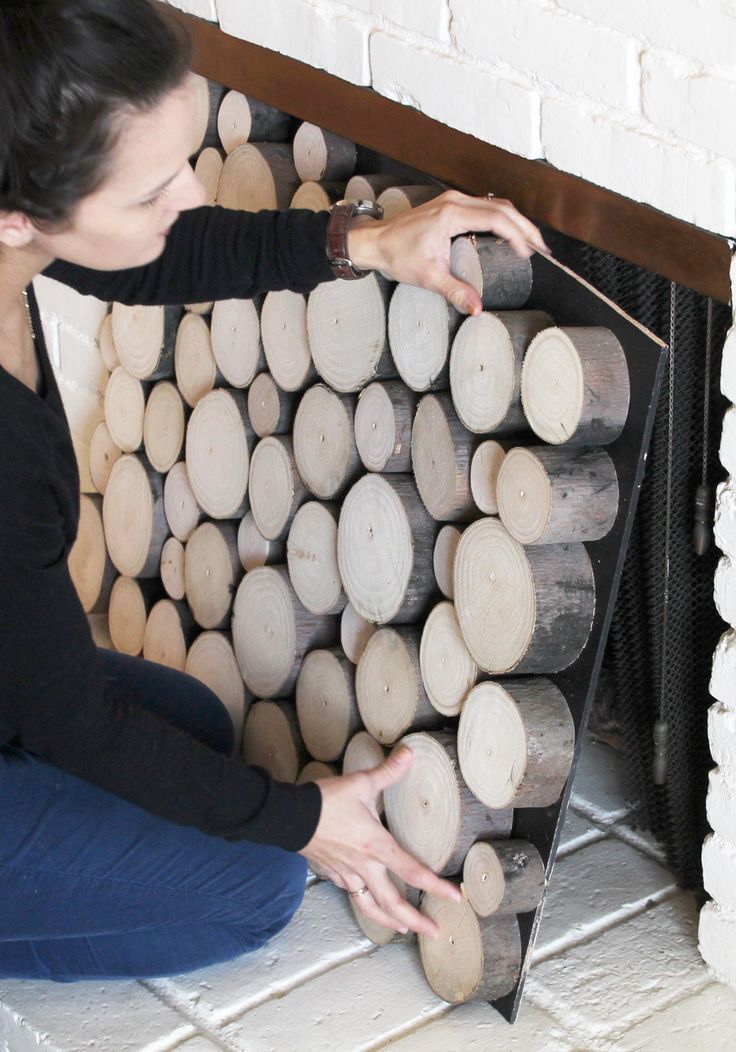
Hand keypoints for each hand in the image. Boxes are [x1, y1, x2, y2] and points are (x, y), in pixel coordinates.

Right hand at [300, 746, 461, 937]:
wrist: (288, 817)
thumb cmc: (326, 801)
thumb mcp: (360, 783)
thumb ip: (388, 772)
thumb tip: (409, 754)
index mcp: (376, 846)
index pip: (413, 872)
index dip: (436, 887)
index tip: (455, 898)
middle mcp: (364, 867)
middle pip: (393, 903)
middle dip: (416, 920)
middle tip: (434, 932)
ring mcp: (347, 874)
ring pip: (371, 906)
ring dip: (390, 921)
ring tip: (405, 929)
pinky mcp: (332, 874)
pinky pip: (353, 894)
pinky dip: (365, 903)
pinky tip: (369, 902)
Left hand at [347, 189, 550, 315]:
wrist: (375, 242)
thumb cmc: (397, 255)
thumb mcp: (428, 277)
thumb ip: (455, 291)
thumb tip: (477, 308)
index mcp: (452, 215)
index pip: (497, 219)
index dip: (517, 235)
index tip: (528, 254)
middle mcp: (455, 202)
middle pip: (503, 208)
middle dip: (525, 227)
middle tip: (542, 248)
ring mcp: (453, 200)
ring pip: (496, 204)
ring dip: (515, 221)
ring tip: (530, 242)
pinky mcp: (451, 204)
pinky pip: (484, 206)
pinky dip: (502, 218)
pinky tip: (508, 234)